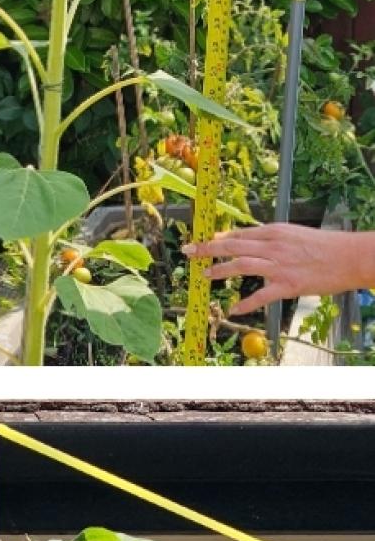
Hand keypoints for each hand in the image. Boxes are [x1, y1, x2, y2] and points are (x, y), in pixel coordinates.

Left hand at [184, 222, 373, 312]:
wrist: (350, 257)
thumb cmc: (325, 246)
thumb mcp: (295, 234)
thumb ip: (273, 239)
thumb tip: (252, 242)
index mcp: (275, 231)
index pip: (240, 234)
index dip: (219, 238)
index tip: (204, 240)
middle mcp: (273, 246)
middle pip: (233, 246)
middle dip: (208, 248)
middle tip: (189, 251)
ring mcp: (279, 265)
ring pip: (241, 265)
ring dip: (219, 270)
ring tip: (203, 276)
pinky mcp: (287, 285)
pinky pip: (261, 296)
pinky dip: (246, 303)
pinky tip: (234, 309)